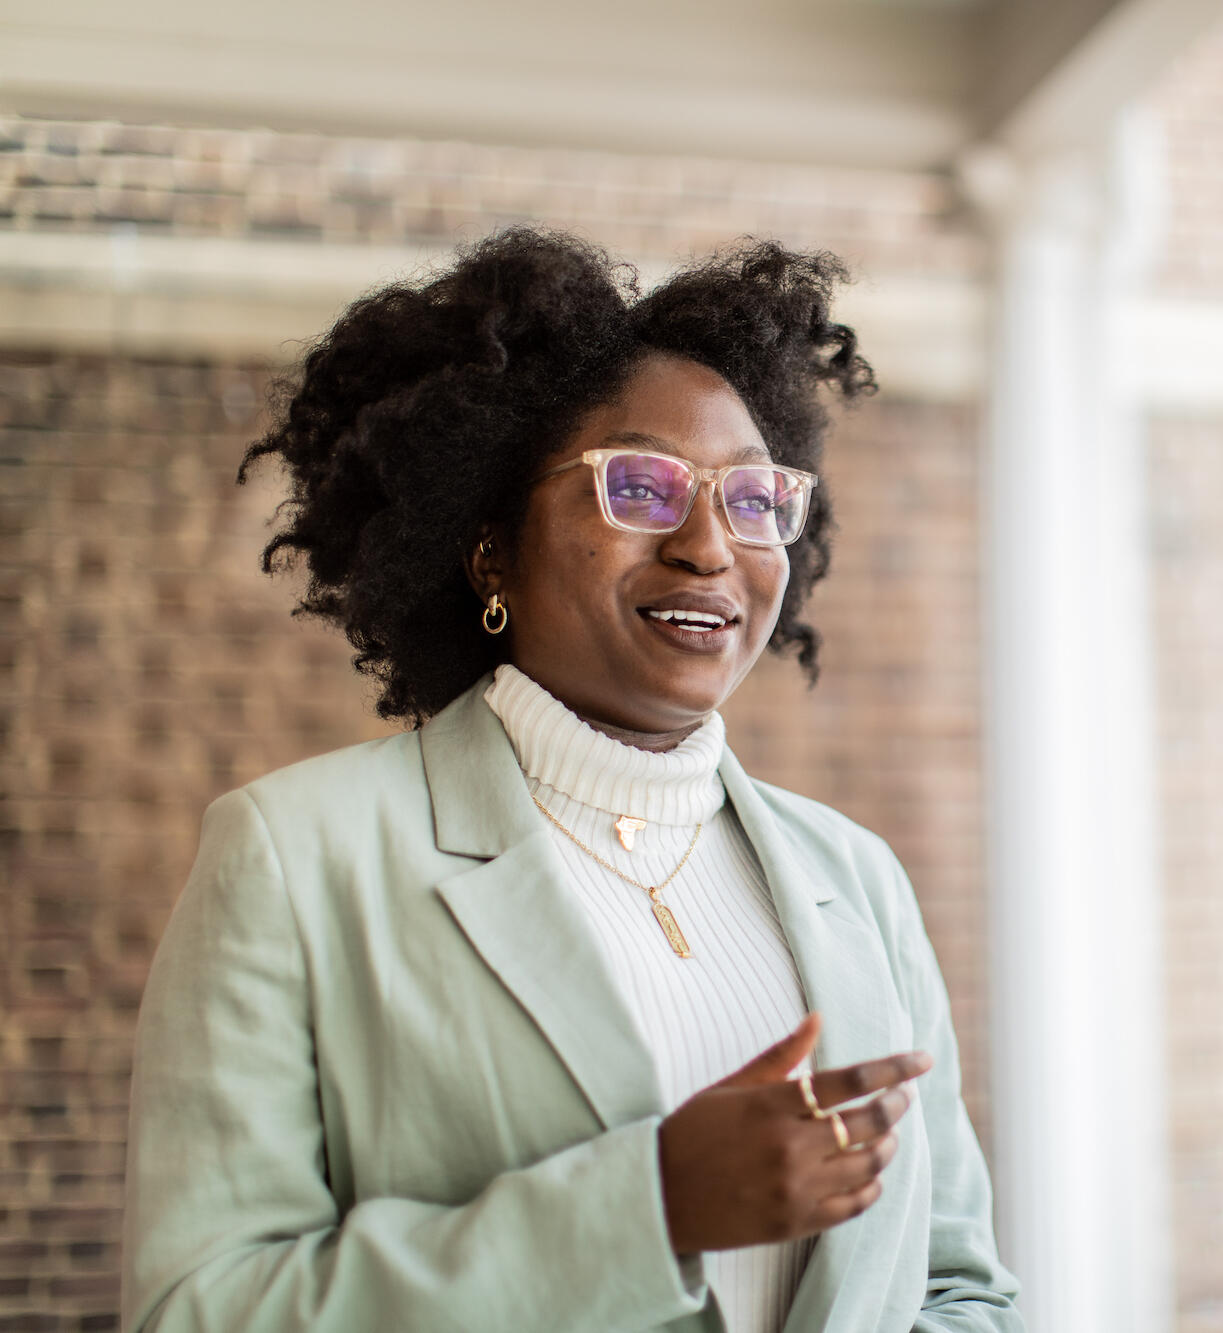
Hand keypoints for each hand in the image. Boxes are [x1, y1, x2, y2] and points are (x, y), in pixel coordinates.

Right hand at [657, 1014, 931, 1253]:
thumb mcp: (731, 1086)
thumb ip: (779, 1056)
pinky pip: (855, 1204)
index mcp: (771, 1105)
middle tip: (904, 1095)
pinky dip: (872, 1185)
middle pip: (869, 1122)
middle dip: (897, 1104)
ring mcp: (795, 1189)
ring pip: (869, 1164)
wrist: (661, 1194)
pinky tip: (871, 1172)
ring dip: (888, 1144)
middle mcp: (788, 1147)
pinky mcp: (796, 1223)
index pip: (849, 1082)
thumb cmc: (693, 1130)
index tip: (920, 1060)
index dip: (892, 1069)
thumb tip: (817, 1019)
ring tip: (889, 1133)